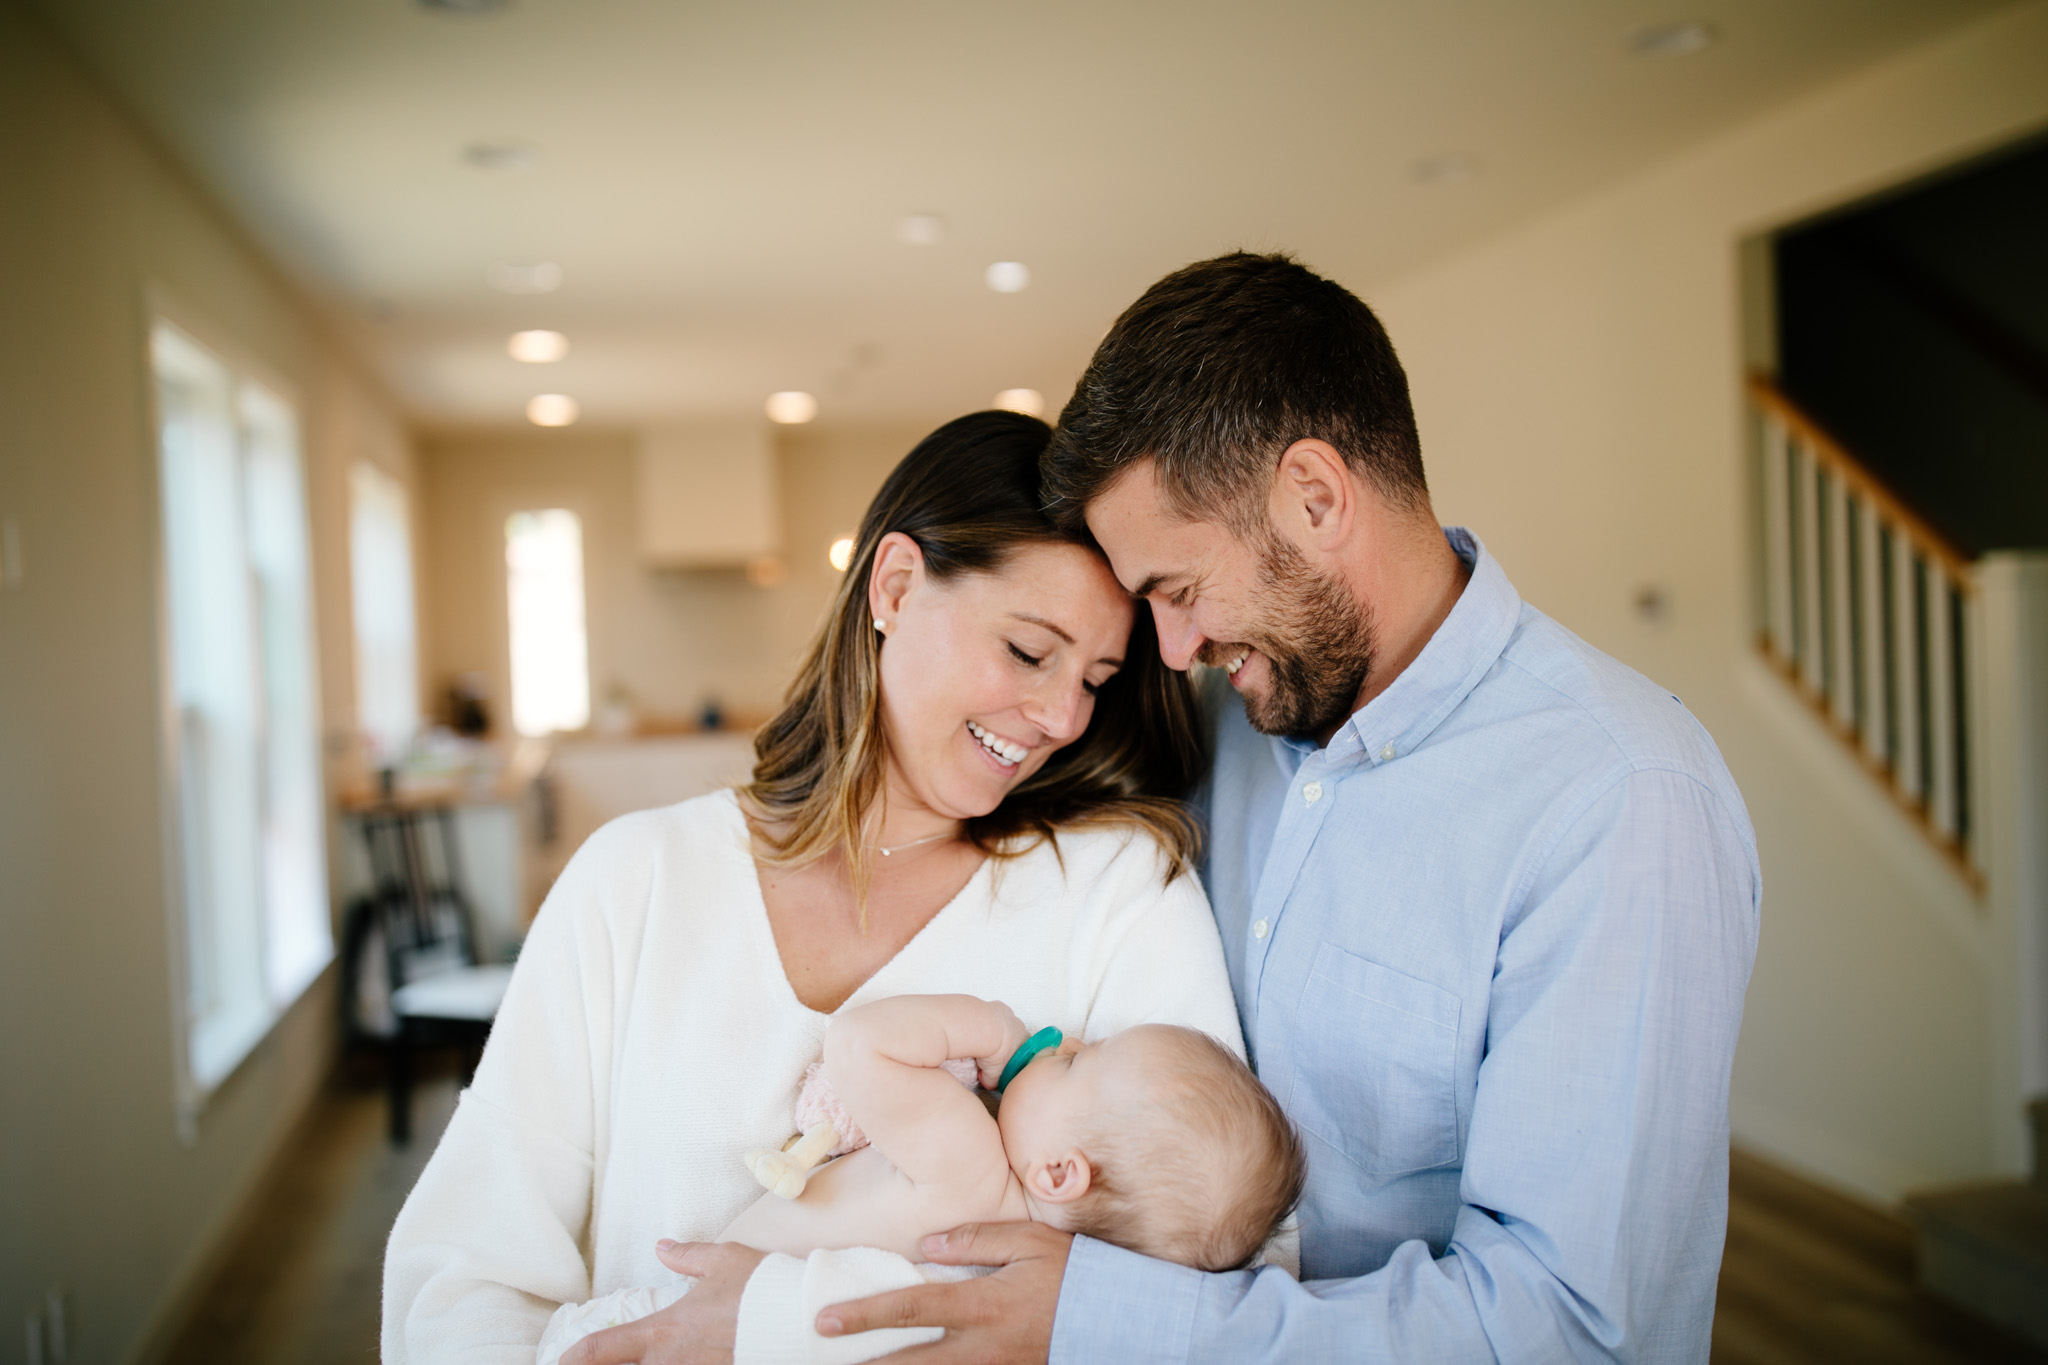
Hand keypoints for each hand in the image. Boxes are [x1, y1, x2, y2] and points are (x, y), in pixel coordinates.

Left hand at [563, 1239, 766, 1364]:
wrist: (803, 1319)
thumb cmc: (763, 1289)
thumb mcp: (723, 1261)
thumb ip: (688, 1257)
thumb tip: (662, 1247)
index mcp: (663, 1332)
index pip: (599, 1352)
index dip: (571, 1360)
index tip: (559, 1361)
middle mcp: (670, 1364)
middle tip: (596, 1363)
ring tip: (637, 1362)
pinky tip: (681, 1362)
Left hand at [817, 1220, 1070, 1363]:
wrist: (1121, 1322)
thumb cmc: (1074, 1276)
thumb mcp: (1029, 1242)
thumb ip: (976, 1240)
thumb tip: (927, 1243)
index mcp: (981, 1305)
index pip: (910, 1308)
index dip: (865, 1315)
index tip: (826, 1319)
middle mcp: (979, 1347)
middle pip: (907, 1363)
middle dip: (863, 1364)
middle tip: (819, 1360)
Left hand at [974, 1003, 1032, 1089]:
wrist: (984, 1030)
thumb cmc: (994, 1052)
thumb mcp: (995, 1076)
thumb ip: (993, 1081)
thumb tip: (988, 1081)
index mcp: (1026, 1045)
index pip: (1024, 1054)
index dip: (1013, 1060)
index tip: (1003, 1064)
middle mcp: (1022, 1030)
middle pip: (1015, 1038)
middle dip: (1005, 1045)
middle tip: (991, 1053)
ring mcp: (1012, 1017)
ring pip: (1006, 1026)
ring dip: (997, 1032)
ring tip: (984, 1040)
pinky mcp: (1000, 1007)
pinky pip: (996, 1014)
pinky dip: (990, 1020)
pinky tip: (981, 1028)